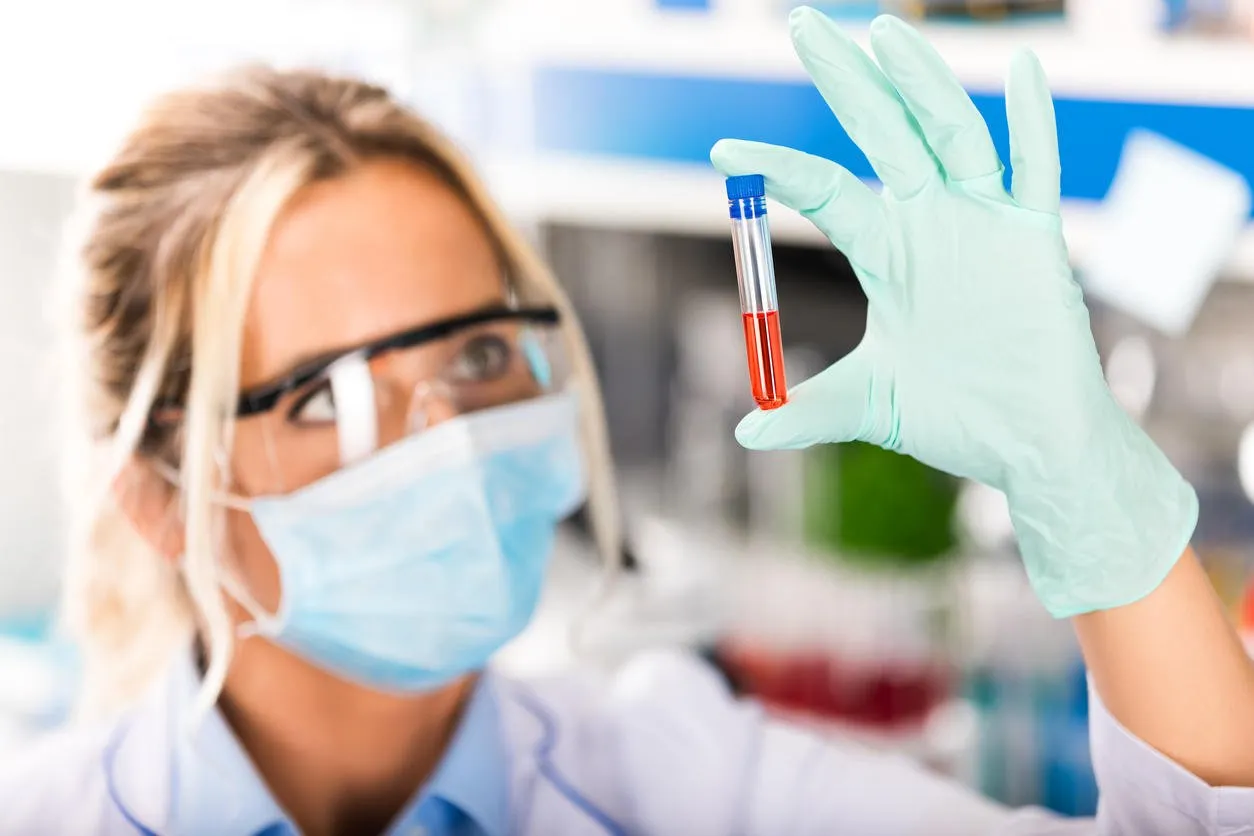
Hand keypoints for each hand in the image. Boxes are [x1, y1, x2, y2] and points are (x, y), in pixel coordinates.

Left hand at [712, 8, 1196, 617]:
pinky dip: (1033, 120)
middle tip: (801, 23)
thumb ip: (809, 412)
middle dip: (845, 80)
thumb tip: (745, 434)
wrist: (1028, 444)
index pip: (825, 191)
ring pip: (950, 134)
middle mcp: (931, 223)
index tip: (724, 152)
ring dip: (920, 82)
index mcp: (886, 251)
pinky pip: (1037, 170)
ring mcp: (985, 223)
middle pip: (883, 134)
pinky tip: (1023, 67)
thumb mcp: (869, 406)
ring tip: (884, 32)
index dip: (777, 168)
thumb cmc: (953, 419)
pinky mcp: (1038, 239)